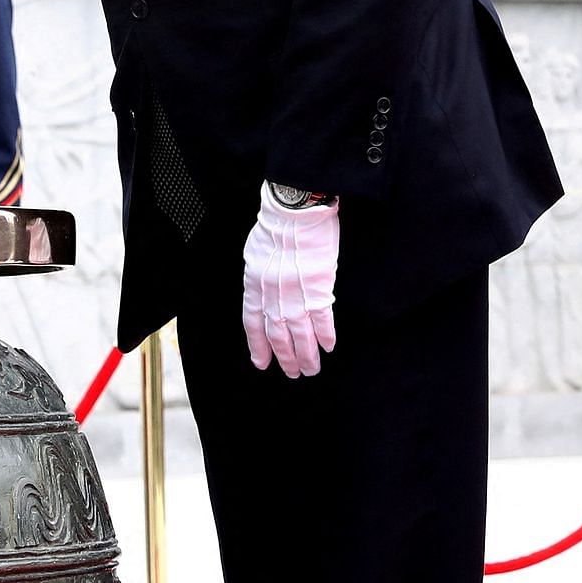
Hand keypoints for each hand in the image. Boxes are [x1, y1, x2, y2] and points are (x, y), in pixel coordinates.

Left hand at [239, 191, 338, 376]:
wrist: (295, 209)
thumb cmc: (277, 225)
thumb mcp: (256, 253)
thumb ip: (259, 278)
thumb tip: (263, 293)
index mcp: (254, 285)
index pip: (253, 324)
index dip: (258, 346)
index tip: (261, 363)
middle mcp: (272, 294)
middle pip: (278, 334)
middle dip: (285, 357)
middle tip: (293, 373)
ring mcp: (295, 293)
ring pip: (300, 334)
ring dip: (307, 355)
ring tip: (311, 369)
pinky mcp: (319, 287)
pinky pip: (322, 319)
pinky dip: (325, 336)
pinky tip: (328, 347)